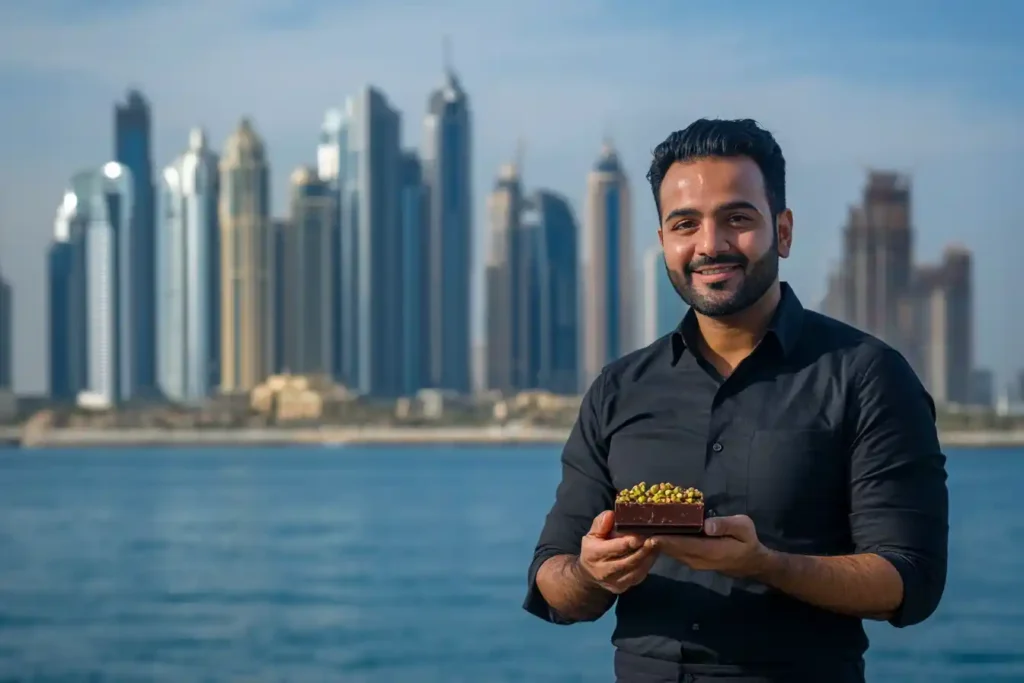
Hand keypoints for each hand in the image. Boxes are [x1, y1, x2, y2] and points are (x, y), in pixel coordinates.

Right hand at [576, 511, 658, 594]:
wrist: (589, 574)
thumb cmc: (593, 548)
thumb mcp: (592, 534)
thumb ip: (600, 524)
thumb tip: (611, 515)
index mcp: (594, 554)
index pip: (615, 548)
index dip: (630, 542)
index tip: (642, 534)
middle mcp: (604, 571)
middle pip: (628, 561)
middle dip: (643, 550)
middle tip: (655, 539)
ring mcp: (614, 582)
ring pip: (636, 571)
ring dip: (648, 557)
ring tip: (657, 545)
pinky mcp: (623, 588)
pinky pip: (639, 576)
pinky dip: (648, 565)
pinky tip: (653, 554)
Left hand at [651, 515, 769, 578]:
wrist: (752, 563)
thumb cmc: (748, 542)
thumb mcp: (743, 527)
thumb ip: (725, 525)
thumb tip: (706, 525)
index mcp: (709, 551)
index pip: (682, 544)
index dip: (664, 539)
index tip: (647, 531)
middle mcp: (697, 559)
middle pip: (671, 549)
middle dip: (654, 538)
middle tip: (636, 526)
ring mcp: (694, 562)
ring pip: (670, 552)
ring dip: (656, 542)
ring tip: (640, 528)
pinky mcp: (692, 560)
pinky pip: (675, 552)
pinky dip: (663, 544)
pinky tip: (654, 533)